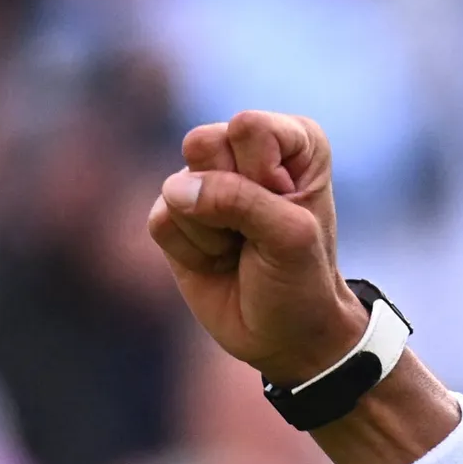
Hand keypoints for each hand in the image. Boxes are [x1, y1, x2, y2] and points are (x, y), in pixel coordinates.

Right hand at [146, 113, 363, 386]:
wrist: (285, 336)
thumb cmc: (303, 281)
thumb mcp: (291, 238)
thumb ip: (240, 201)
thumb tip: (176, 189)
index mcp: (291, 140)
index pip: (248, 128)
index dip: (261, 176)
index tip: (287, 209)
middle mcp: (245, 150)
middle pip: (203, 143)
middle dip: (229, 199)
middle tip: (258, 231)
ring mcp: (205, 181)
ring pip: (177, 187)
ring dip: (211, 233)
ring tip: (240, 250)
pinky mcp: (174, 214)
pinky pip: (160, 221)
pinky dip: (191, 253)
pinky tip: (217, 262)